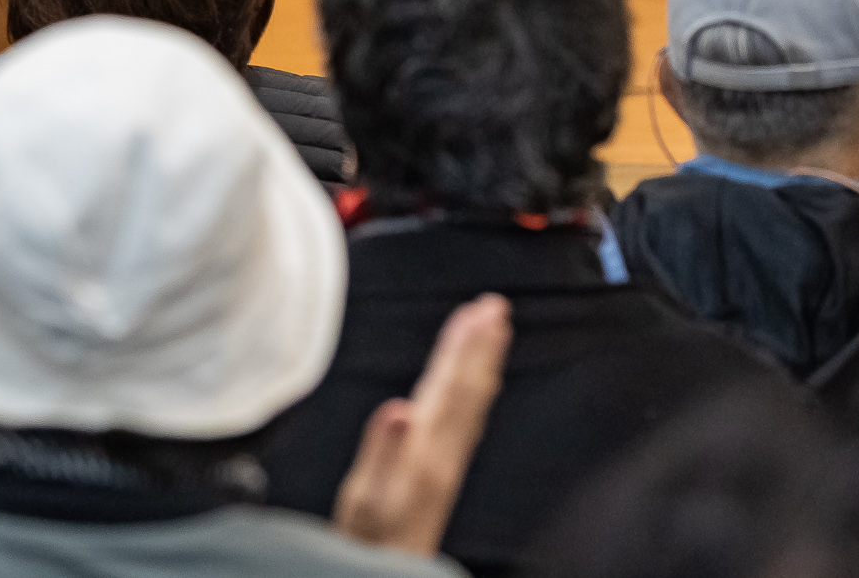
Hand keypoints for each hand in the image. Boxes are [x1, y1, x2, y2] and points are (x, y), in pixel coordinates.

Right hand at [333, 293, 511, 555]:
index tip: (479, 312)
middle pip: (468, 390)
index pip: (450, 388)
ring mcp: (445, 463)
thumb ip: (382, 453)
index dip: (464, 349)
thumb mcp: (364, 499)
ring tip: (489, 331)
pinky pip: (464, 420)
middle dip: (480, 346)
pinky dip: (472, 392)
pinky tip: (472, 383)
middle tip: (494, 307)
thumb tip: (400, 408)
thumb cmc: (369, 540)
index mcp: (426, 452)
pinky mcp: (439, 472)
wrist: (388, 575)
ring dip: (481, 363)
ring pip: (470, 403)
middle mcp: (443, 454)